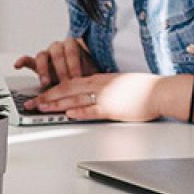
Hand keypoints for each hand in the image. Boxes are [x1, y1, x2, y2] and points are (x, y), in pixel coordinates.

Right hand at [12, 38, 96, 88]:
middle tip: (64, 82)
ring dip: (44, 69)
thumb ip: (96, 71)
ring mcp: (47, 54)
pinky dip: (22, 61)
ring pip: (43, 55)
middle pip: (57, 53)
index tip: (76, 77)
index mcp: (73, 46)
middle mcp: (59, 48)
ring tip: (45, 81)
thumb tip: (109, 75)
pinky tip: (17, 65)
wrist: (80, 77)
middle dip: (61, 69)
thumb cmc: (86, 74)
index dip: (74, 63)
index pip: (72, 49)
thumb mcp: (94, 71)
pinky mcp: (37, 64)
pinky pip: (28, 59)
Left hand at [33, 73, 165, 121]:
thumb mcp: (118, 83)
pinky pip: (92, 110)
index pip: (70, 82)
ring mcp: (105, 96)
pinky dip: (79, 112)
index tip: (42, 94)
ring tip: (42, 108)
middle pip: (66, 89)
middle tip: (33, 103)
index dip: (53, 89)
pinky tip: (68, 114)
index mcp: (100, 78)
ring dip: (56, 105)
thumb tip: (92, 94)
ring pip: (75, 99)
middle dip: (47, 97)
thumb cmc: (143, 89)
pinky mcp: (113, 108)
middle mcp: (99, 85)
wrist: (160, 91)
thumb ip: (103, 87)